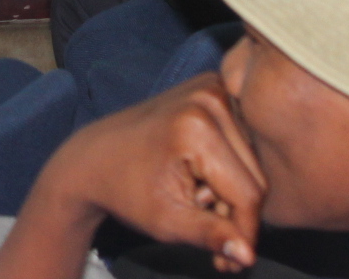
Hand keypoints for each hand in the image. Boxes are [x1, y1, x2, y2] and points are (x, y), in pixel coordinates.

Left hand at [0, 76, 265, 278]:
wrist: (94, 156)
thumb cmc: (126, 191)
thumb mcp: (167, 222)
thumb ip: (211, 235)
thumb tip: (248, 256)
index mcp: (197, 127)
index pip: (248, 193)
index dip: (244, 233)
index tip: (231, 264)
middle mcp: (210, 97)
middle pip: (254, 176)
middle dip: (236, 215)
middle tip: (209, 236)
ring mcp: (211, 87)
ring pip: (250, 162)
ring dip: (231, 193)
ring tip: (197, 203)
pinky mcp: (211, 87)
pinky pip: (239, 142)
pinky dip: (226, 169)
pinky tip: (200, 181)